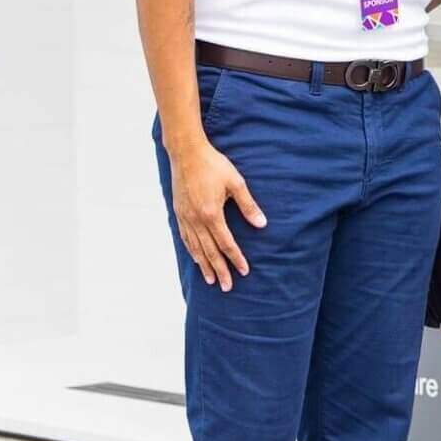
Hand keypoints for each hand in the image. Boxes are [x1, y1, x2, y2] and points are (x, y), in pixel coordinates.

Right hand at [169, 138, 266, 290]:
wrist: (186, 153)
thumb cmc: (214, 165)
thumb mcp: (236, 183)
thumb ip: (248, 206)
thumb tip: (262, 225)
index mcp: (212, 214)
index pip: (226, 244)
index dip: (236, 259)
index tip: (244, 272)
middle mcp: (196, 220)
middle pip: (210, 252)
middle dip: (220, 270)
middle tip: (227, 287)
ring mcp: (185, 218)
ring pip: (196, 248)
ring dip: (204, 265)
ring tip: (211, 280)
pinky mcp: (179, 213)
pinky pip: (185, 238)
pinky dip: (192, 252)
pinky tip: (196, 258)